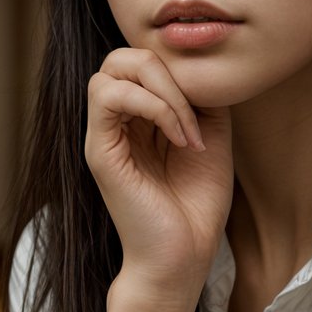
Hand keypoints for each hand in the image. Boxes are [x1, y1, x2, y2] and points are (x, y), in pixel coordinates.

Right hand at [85, 49, 232, 297]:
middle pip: (123, 55)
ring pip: (112, 68)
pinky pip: (108, 96)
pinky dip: (152, 105)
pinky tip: (177, 136)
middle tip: (197, 115)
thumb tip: (199, 65)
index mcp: (140, 117)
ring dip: (163, 90)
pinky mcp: (99, 151)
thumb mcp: (212, 137)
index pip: (146, 61)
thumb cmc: (197, 206)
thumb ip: (202, 98)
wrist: (184, 255)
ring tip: (187, 130)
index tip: (211, 110)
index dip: (180, 71)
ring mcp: (104, 135)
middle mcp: (118, 122)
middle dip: (167, 71)